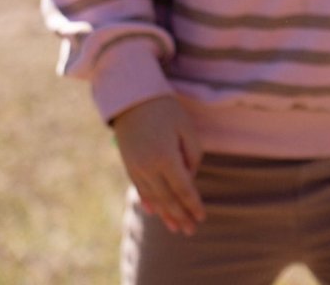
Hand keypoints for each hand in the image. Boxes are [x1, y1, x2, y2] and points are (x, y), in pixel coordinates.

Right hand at [111, 96, 204, 234]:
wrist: (132, 99)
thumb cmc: (166, 110)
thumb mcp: (186, 129)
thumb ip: (192, 155)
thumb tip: (190, 178)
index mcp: (166, 157)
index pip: (183, 189)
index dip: (193, 205)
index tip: (201, 217)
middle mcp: (148, 167)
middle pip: (167, 199)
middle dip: (180, 216)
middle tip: (190, 230)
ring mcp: (136, 168)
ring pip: (153, 198)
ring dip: (165, 214)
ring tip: (175, 228)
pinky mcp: (128, 165)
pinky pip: (140, 189)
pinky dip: (149, 202)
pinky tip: (155, 212)